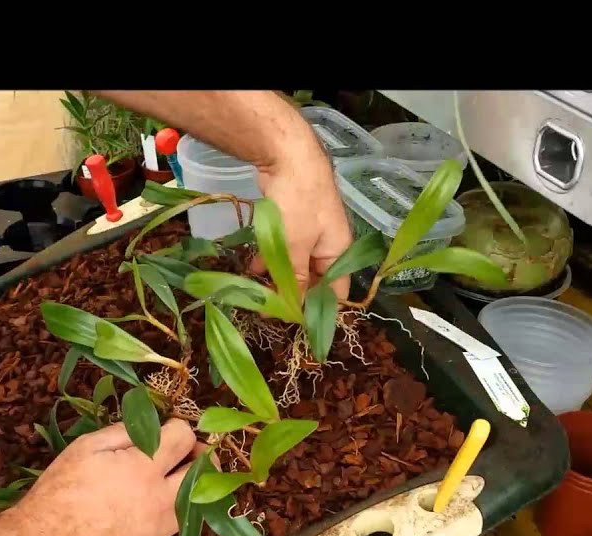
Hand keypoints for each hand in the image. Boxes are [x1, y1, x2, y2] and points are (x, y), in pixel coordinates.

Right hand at [11, 419, 209, 535]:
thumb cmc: (59, 491)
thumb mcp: (86, 447)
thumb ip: (125, 432)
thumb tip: (152, 424)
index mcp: (143, 469)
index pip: (184, 439)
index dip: (178, 428)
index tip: (170, 428)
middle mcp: (158, 502)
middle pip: (202, 474)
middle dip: (199, 457)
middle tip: (186, 453)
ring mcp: (157, 532)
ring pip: (191, 504)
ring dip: (183, 488)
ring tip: (163, 481)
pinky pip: (167, 528)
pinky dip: (161, 515)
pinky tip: (137, 511)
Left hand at [251, 132, 353, 300]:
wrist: (289, 155)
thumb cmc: (299, 203)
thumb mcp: (295, 247)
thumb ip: (295, 278)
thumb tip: (296, 308)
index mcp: (339, 253)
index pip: (335, 293)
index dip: (316, 311)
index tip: (293, 324)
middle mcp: (328, 245)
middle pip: (313, 280)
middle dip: (291, 294)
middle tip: (266, 311)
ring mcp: (310, 232)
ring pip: (295, 264)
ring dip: (277, 277)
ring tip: (255, 292)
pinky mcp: (292, 221)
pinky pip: (283, 248)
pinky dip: (271, 258)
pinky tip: (253, 267)